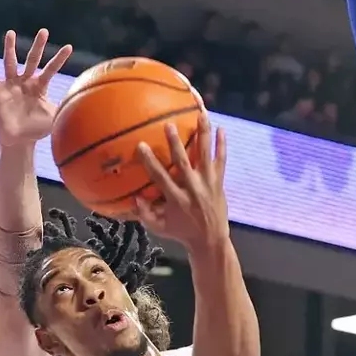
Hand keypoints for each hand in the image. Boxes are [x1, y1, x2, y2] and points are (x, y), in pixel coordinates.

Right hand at [0, 29, 71, 147]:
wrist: (18, 139)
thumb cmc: (37, 129)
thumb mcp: (54, 118)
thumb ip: (65, 109)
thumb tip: (83, 104)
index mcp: (40, 87)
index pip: (51, 69)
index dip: (59, 59)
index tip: (69, 47)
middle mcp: (26, 82)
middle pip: (32, 60)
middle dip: (38, 46)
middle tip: (44, 31)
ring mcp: (12, 85)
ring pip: (11, 62)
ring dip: (10, 48)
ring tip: (10, 33)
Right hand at [136, 113, 227, 249]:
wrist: (210, 240)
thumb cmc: (181, 232)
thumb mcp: (159, 228)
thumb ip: (144, 214)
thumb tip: (133, 197)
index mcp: (176, 199)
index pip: (160, 177)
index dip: (150, 161)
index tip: (141, 145)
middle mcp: (192, 189)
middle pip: (183, 163)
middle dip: (176, 144)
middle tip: (169, 125)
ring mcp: (208, 184)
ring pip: (205, 156)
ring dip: (203, 136)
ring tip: (202, 115)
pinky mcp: (219, 183)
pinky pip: (221, 161)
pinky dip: (222, 146)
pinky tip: (222, 129)